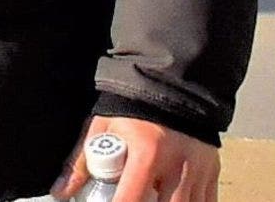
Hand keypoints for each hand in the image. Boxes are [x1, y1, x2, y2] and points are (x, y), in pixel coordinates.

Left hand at [52, 117, 219, 201]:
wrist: (171, 84)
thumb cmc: (130, 107)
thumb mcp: (102, 127)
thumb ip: (81, 161)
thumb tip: (60, 192)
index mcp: (147, 153)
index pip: (131, 199)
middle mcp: (177, 165)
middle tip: (131, 197)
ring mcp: (199, 171)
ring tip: (148, 196)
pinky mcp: (213, 173)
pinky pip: (206, 201)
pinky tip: (169, 198)